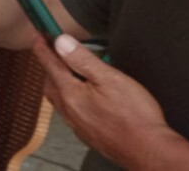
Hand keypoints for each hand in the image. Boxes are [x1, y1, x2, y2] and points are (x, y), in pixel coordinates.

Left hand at [32, 35, 177, 168]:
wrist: (150, 152)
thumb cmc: (135, 116)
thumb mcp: (110, 79)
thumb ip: (83, 59)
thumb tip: (61, 42)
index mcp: (69, 93)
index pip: (49, 64)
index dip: (43, 47)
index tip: (38, 36)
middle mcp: (68, 111)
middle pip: (50, 82)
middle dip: (51, 65)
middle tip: (57, 53)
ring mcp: (77, 125)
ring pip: (59, 99)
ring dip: (61, 83)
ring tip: (73, 73)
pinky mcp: (88, 134)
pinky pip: (70, 112)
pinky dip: (72, 99)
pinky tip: (85, 97)